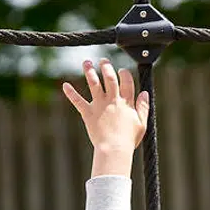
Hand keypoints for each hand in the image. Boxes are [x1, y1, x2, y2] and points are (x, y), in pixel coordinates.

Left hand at [63, 59, 150, 176]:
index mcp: (126, 102)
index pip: (127, 81)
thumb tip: (145, 92)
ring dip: (89, 71)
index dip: (124, 73)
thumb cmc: (128, 139)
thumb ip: (143, 106)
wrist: (114, 149)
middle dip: (106, 66)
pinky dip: (71, 93)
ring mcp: (99, 105)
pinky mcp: (88, 113)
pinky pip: (78, 101)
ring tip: (86, 62)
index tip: (122, 70)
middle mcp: (112, 100)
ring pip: (93, 84)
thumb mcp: (142, 123)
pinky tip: (65, 85)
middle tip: (103, 60)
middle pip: (109, 78)